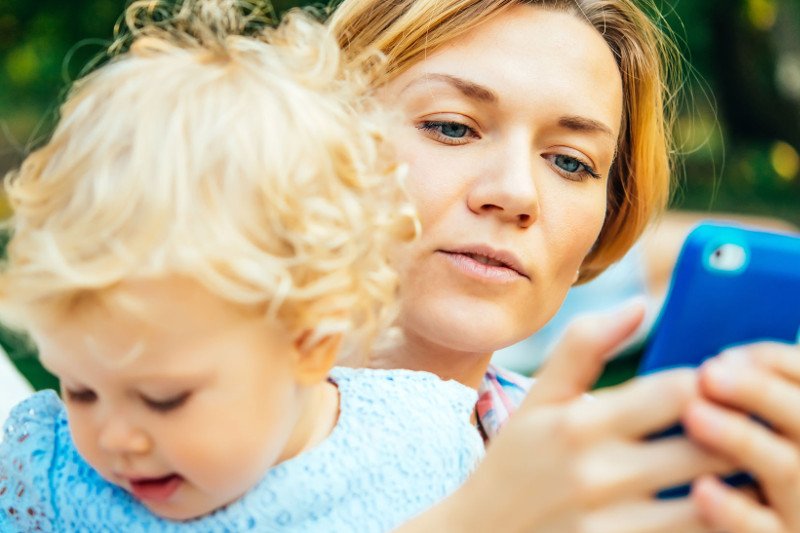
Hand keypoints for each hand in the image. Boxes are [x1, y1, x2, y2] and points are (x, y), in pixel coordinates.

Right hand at [406, 301, 730, 532]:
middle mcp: (598, 474)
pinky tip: (701, 502)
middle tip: (736, 426)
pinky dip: (712, 518)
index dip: (711, 384)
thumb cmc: (514, 466)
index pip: (678, 390)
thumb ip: (582, 346)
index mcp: (578, 423)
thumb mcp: (536, 402)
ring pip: (712, 499)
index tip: (715, 388)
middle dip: (733, 430)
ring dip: (731, 481)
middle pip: (707, 443)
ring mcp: (613, 524)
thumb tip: (639, 303)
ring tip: (721, 468)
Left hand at [684, 342, 799, 532]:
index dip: (771, 362)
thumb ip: (754, 393)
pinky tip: (701, 490)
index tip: (722, 355)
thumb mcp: (761, 430)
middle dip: (759, 391)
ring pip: (786, 468)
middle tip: (709, 373)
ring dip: (740, 437)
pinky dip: (733, 511)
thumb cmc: (752, 478)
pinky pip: (761, 530)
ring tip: (694, 415)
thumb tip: (721, 361)